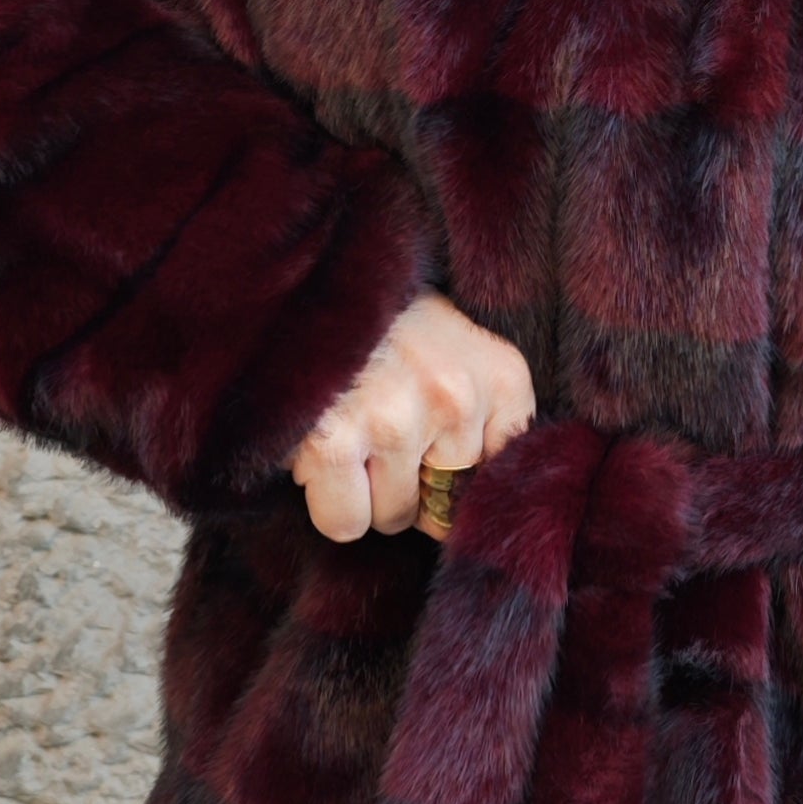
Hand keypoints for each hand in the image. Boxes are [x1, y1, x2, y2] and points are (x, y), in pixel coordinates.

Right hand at [288, 292, 535, 542]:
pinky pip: (346, 523)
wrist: (300, 279)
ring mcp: (397, 420)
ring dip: (363, 490)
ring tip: (347, 428)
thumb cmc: (381, 324)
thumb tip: (458, 518)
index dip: (453, 474)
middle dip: (406, 481)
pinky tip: (321, 449)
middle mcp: (458, 396)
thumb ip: (479, 419)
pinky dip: (327, 501)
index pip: (499, 477)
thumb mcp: (455, 349)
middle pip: (441, 503)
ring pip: (392, 517)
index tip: (427, 446)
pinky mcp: (336, 443)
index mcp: (502, 375)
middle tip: (375, 424)